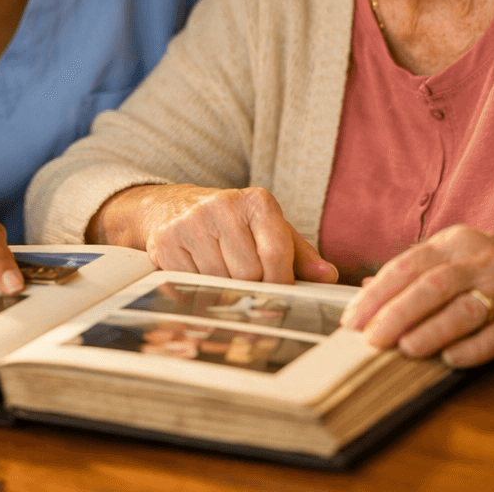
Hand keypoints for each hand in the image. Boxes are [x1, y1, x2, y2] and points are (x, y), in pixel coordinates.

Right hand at [97, 184, 337, 284]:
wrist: (173, 207)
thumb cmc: (233, 225)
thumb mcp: (269, 231)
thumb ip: (299, 254)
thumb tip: (328, 276)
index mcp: (257, 201)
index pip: (277, 256)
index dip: (281, 284)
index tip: (277, 292)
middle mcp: (223, 205)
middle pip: (248, 275)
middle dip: (250, 287)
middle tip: (243, 280)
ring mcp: (191, 222)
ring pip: (219, 283)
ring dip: (222, 289)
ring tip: (219, 272)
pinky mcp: (166, 241)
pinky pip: (190, 284)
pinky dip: (196, 287)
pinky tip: (196, 270)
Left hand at [340, 224, 493, 366]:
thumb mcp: (459, 255)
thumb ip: (417, 270)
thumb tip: (369, 288)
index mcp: (456, 242)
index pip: (407, 265)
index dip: (377, 293)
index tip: (353, 317)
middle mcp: (481, 260)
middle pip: (431, 286)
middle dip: (396, 314)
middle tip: (371, 339)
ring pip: (462, 310)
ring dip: (430, 331)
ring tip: (404, 349)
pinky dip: (472, 348)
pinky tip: (449, 359)